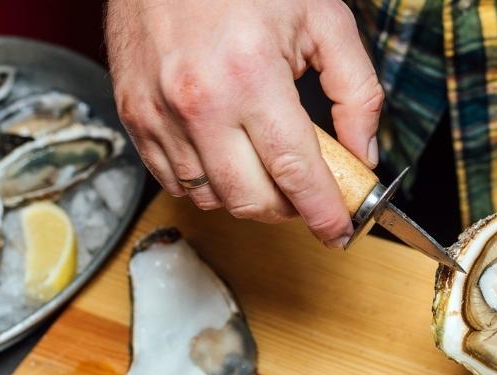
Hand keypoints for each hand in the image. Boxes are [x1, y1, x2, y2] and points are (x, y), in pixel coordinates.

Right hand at [105, 0, 383, 246]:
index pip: (295, 172)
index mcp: (249, 77)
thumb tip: (363, 153)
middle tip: (308, 188)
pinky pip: (174, 180)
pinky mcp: (133, 116)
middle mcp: (197, 103)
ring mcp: (158, 114)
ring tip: (266, 161)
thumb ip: (357, 92)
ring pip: (212, 197)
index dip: (323, 212)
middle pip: (251, 200)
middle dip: (288, 208)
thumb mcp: (323, 19)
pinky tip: (228, 154)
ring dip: (248, 195)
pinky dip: (207, 182)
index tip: (339, 231)